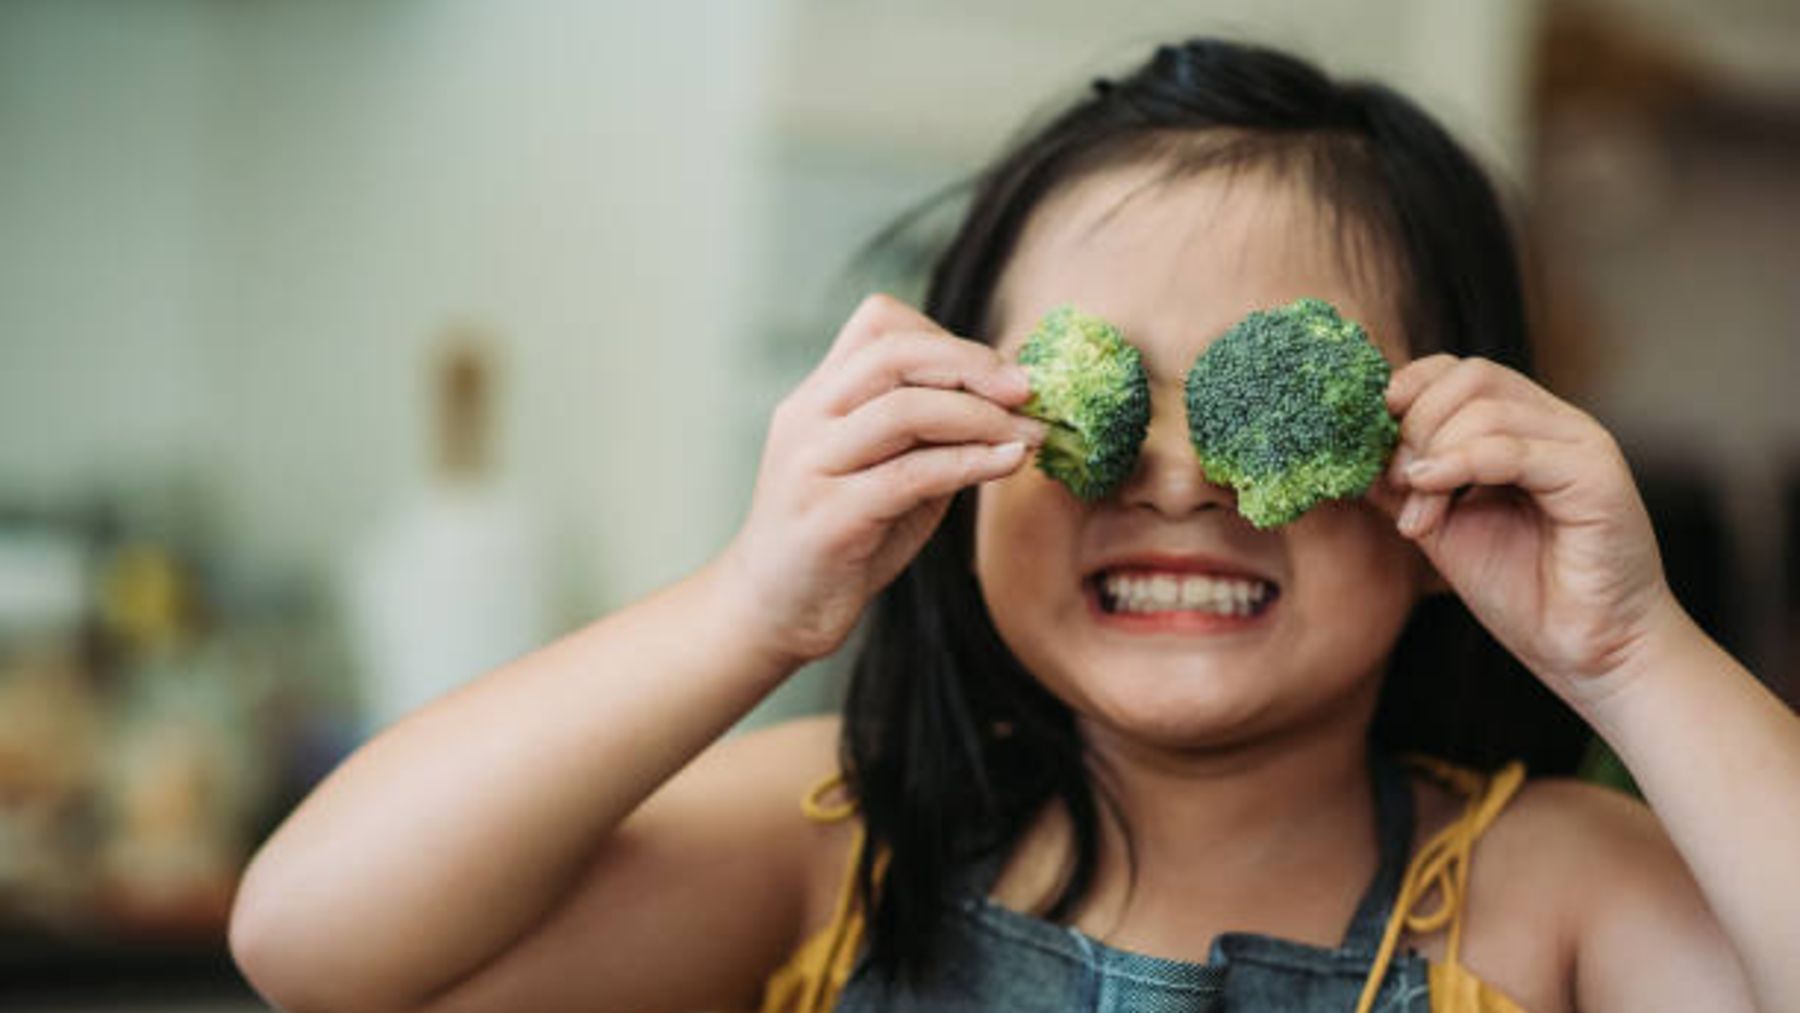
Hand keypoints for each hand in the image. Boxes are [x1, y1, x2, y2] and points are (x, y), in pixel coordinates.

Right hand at [719, 294, 1046, 666]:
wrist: (772, 612)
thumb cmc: (840, 540)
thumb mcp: (885, 472)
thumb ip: (929, 434)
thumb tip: (1012, 401)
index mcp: (817, 396)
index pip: (879, 323)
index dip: (947, 338)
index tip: (1000, 372)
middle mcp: (806, 419)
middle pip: (894, 353)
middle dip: (973, 364)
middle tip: (1028, 391)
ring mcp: (810, 465)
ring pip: (904, 409)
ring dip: (982, 417)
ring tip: (1030, 435)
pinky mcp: (829, 518)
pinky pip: (911, 474)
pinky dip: (971, 462)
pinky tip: (1008, 464)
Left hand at [1378, 355, 1678, 701]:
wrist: (1587, 649)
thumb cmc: (1523, 590)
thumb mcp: (1441, 526)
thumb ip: (1402, 483)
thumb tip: (1347, 452)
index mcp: (1522, 427)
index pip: (1458, 371)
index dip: (1407, 390)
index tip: (1369, 433)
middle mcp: (1554, 424)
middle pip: (1470, 377)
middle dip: (1415, 423)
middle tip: (1397, 481)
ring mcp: (1579, 443)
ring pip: (1487, 409)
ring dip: (1432, 456)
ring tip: (1418, 513)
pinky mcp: (1595, 474)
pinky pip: (1513, 449)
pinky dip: (1459, 463)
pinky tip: (1429, 491)